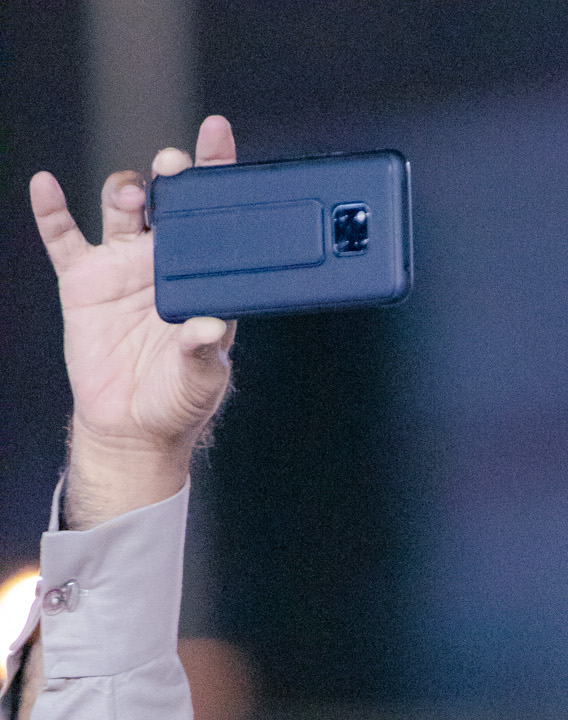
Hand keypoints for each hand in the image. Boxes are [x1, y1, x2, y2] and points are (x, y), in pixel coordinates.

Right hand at [29, 115, 239, 526]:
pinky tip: (46, 187)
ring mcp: (121, 268)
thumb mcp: (202, 382)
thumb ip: (205, 352)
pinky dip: (51, 210)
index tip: (217, 137)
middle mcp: (162, 263)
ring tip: (130, 198)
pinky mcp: (83, 282)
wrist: (131, 429)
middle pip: (165, 202)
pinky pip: (63, 238)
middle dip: (168, 177)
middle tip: (171, 167)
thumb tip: (209, 328)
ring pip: (120, 210)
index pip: (212, 220)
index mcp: (199, 279)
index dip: (215, 173)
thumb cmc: (177, 401)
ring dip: (124, 193)